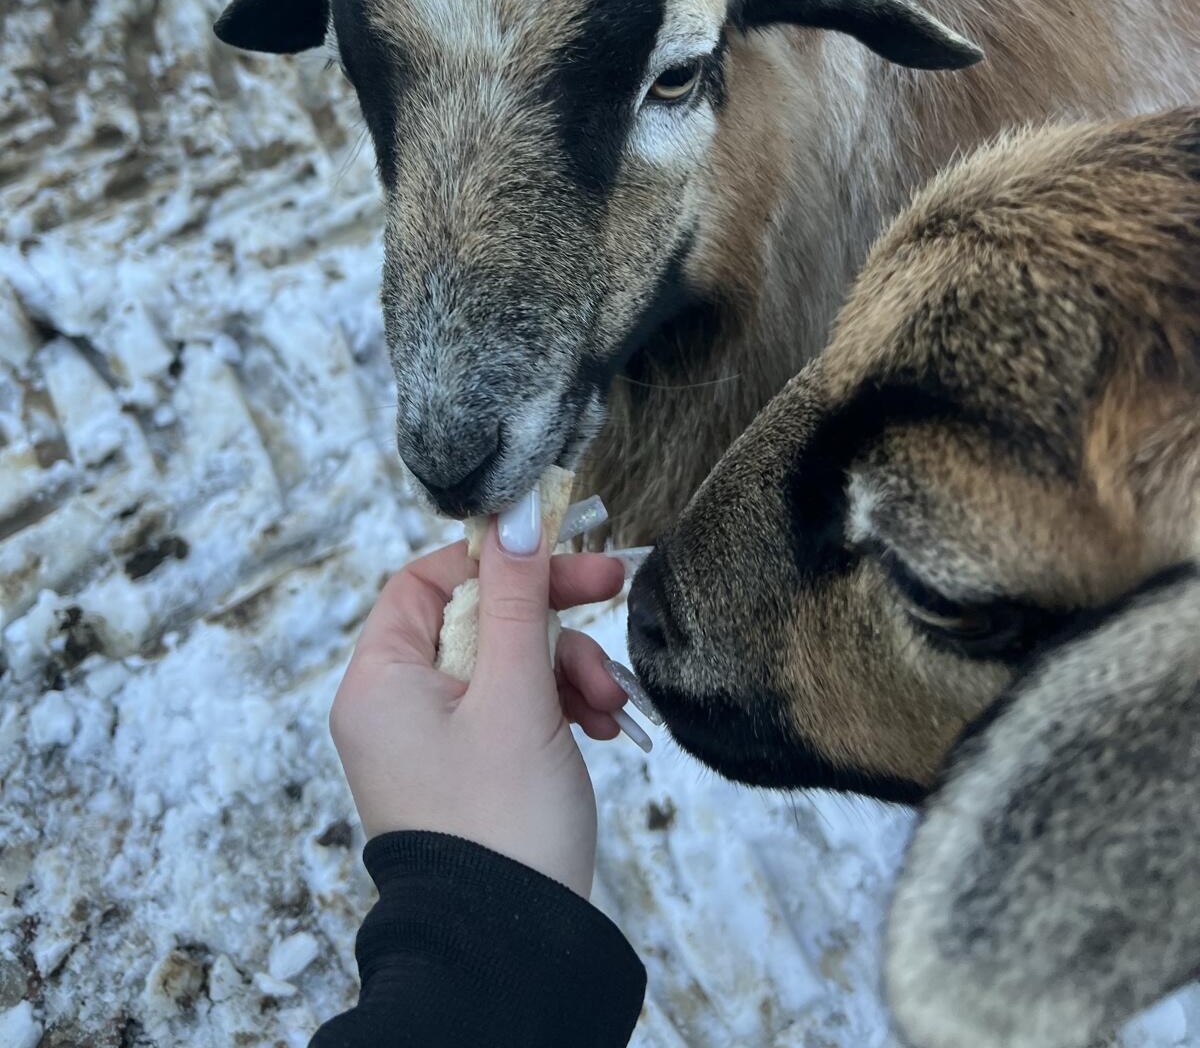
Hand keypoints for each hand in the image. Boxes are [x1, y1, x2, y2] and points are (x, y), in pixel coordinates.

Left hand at [329, 524, 628, 898]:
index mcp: (379, 682)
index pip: (428, 580)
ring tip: (606, 700)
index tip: (557, 548)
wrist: (510, 953)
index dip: (494, 558)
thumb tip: (514, 513)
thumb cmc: (501, 824)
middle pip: (477, 618)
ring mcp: (431, 743)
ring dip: (564, 667)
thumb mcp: (517, 694)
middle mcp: (394, 707)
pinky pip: (512, 709)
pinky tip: (599, 724)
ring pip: (505, 664)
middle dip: (548, 617)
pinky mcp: (468, 772)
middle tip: (609, 587)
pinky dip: (557, 706)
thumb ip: (519, 598)